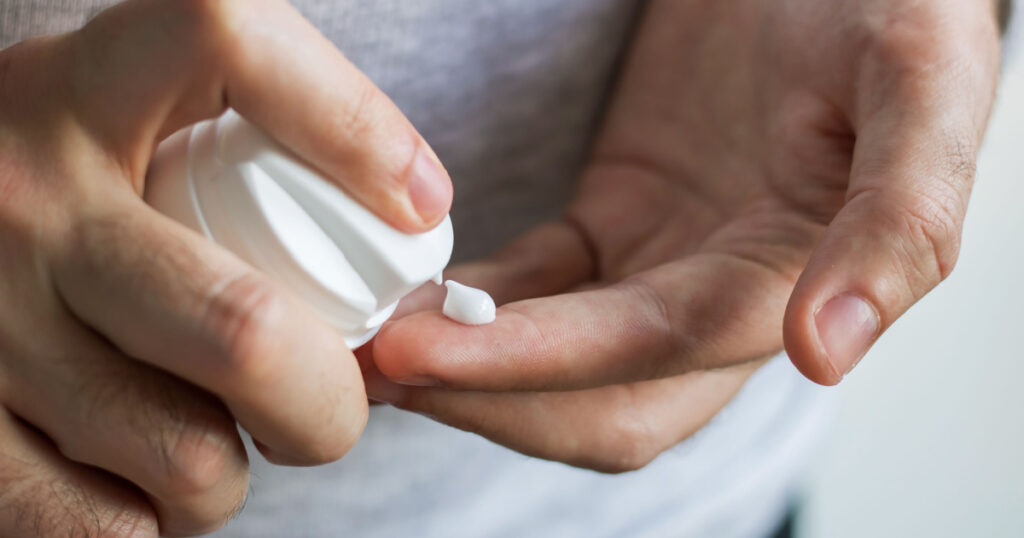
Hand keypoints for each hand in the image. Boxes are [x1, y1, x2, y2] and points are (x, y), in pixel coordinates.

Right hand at [0, 0, 450, 535]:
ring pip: (187, 456)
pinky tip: (138, 466)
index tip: (420, 206)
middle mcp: (24, 197)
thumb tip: (419, 206)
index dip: (353, 124)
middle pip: (245, 332)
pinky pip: (104, 526)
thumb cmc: (77, 179)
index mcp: (85, 89)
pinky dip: (152, 518)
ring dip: (233, 467)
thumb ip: (268, 124)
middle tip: (327, 398)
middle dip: (328, 400)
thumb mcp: (144, 107)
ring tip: (211, 425)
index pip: (226, 37)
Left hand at [366, 0, 1001, 468]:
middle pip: (597, 394)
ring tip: (369, 342)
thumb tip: (826, 352)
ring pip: (556, 354)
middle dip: (488, 394)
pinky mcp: (618, 224)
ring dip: (470, 362)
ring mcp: (662, 265)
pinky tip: (413, 296)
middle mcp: (719, 298)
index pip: (651, 349)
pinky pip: (536, 284)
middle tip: (375, 364)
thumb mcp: (918, 86)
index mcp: (788, 279)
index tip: (422, 353)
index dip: (537, 362)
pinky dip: (474, 303)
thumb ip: (899, 221)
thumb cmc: (883, 10)